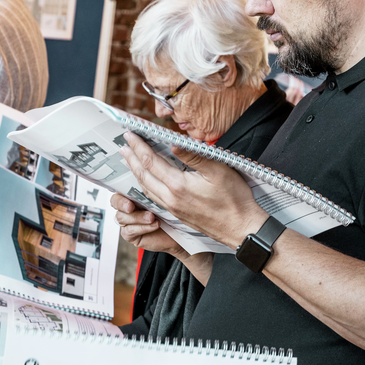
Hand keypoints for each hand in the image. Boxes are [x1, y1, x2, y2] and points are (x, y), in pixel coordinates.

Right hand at [110, 192, 184, 257]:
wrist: (178, 232)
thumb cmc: (170, 212)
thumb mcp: (161, 197)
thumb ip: (152, 188)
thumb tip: (148, 179)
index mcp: (133, 193)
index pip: (119, 187)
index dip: (119, 187)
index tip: (126, 189)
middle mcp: (127, 206)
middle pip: (115, 201)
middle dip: (122, 203)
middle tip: (131, 206)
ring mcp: (127, 220)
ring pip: (121, 217)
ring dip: (137, 217)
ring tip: (152, 217)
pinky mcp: (129, 234)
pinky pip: (129, 230)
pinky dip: (142, 227)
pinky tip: (154, 225)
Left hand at [119, 132, 267, 247]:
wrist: (241, 229)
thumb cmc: (234, 200)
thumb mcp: (218, 171)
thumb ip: (194, 156)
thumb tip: (174, 143)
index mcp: (178, 186)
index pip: (151, 162)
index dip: (138, 147)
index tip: (130, 135)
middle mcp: (171, 199)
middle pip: (143, 177)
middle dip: (131, 160)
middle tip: (123, 147)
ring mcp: (173, 209)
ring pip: (146, 189)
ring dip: (136, 173)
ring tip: (130, 161)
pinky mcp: (177, 215)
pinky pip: (154, 198)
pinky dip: (145, 186)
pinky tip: (147, 182)